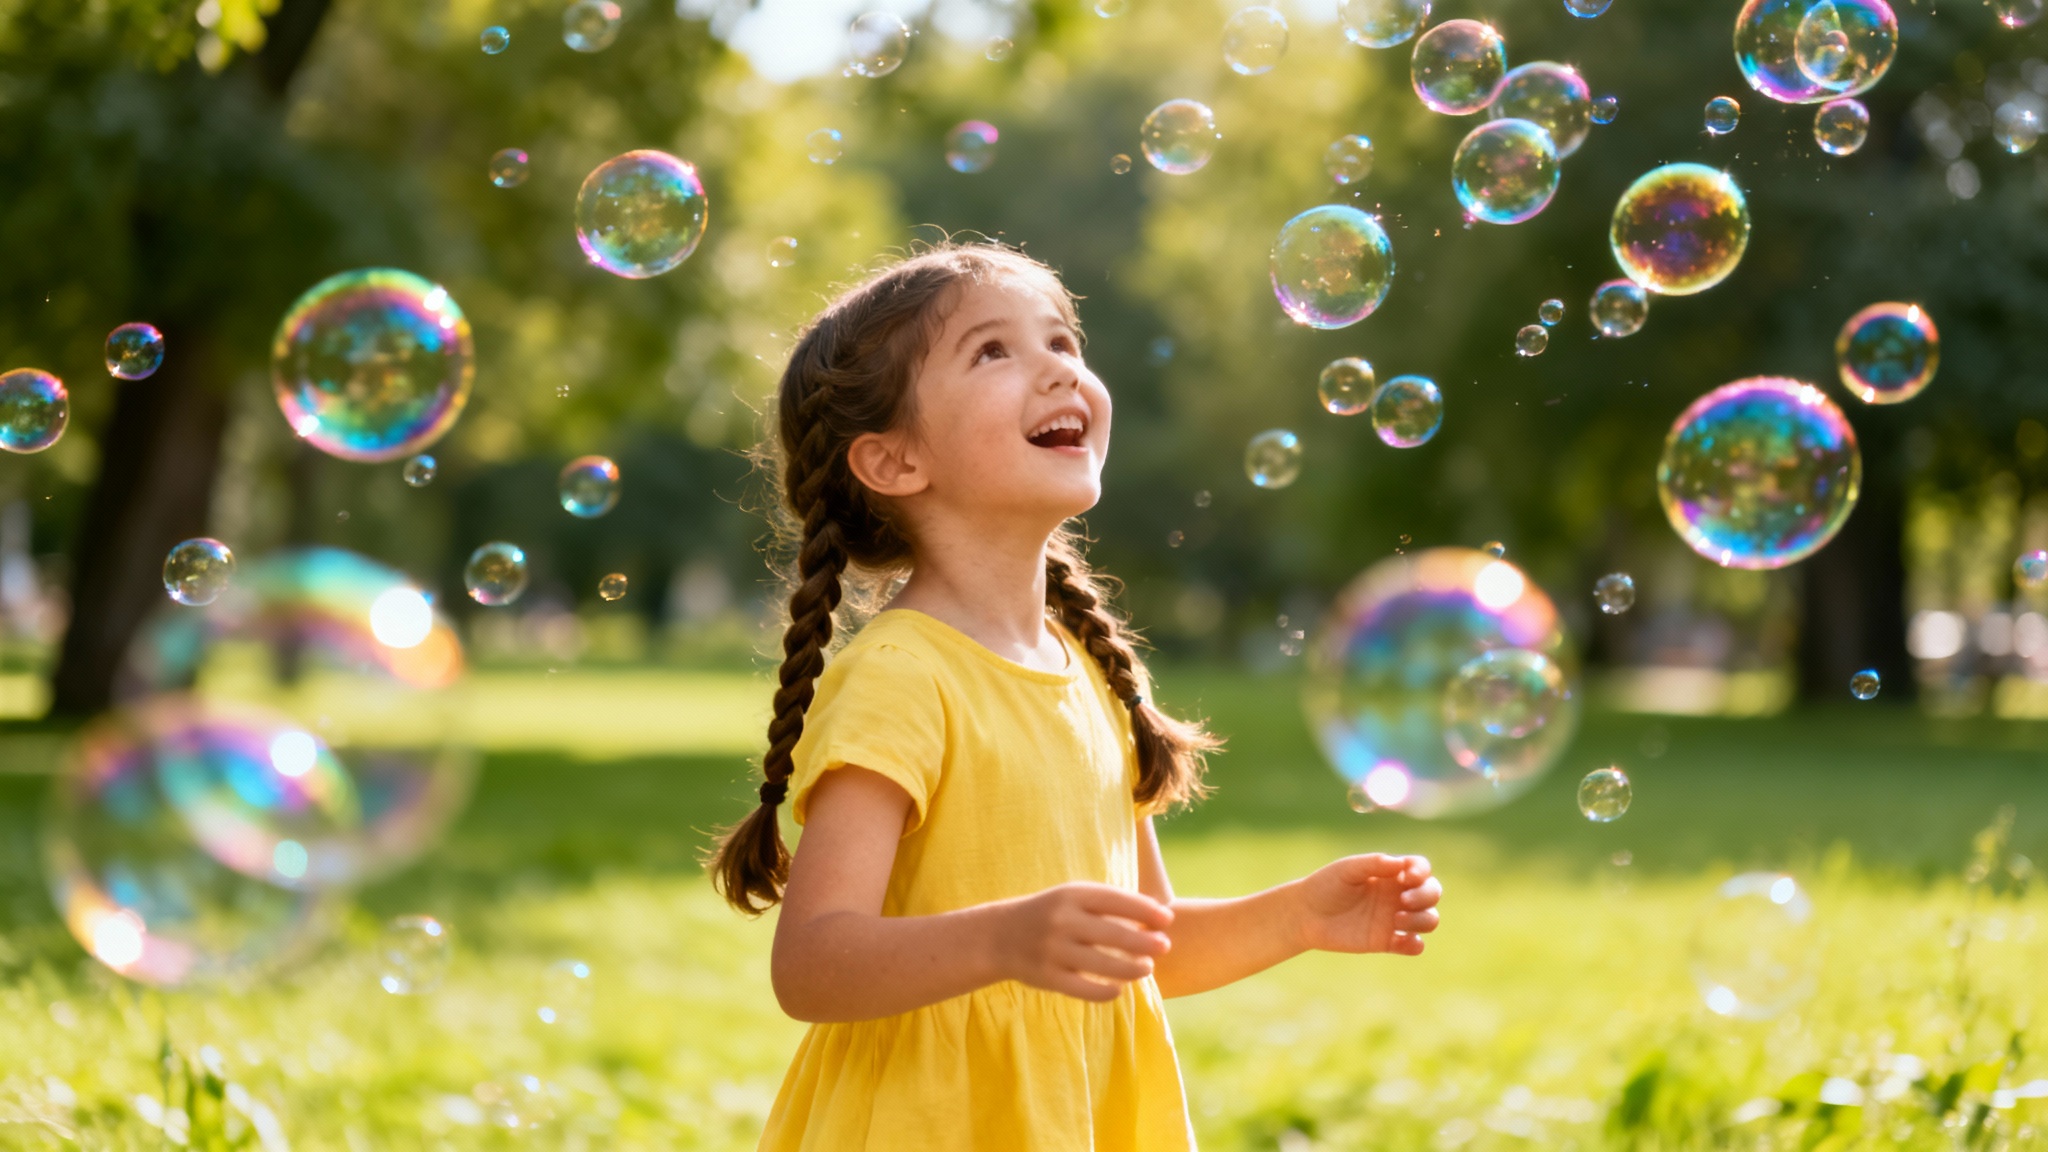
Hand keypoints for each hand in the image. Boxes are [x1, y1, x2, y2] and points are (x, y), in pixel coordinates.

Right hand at [992, 882, 1173, 1001]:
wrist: (998, 936)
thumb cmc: (1050, 913)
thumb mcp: (1072, 897)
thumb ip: (1108, 904)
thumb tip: (1156, 915)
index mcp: (1071, 896)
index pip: (1116, 901)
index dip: (1146, 910)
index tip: (1168, 919)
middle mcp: (1063, 921)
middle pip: (1115, 934)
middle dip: (1145, 941)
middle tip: (1165, 946)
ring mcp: (1054, 951)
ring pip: (1104, 965)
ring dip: (1132, 968)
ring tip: (1147, 968)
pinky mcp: (1048, 978)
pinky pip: (1085, 989)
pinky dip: (1106, 992)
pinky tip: (1119, 989)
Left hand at [1291, 854, 1440, 956]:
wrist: (1306, 915)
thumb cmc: (1326, 885)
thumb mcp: (1348, 869)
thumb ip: (1374, 864)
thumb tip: (1401, 864)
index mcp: (1391, 874)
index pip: (1421, 869)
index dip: (1422, 872)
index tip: (1408, 877)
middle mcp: (1398, 895)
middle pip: (1432, 893)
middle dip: (1426, 896)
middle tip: (1402, 901)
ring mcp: (1395, 919)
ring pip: (1429, 920)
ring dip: (1422, 920)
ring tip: (1396, 920)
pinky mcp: (1388, 942)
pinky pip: (1414, 946)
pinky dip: (1415, 944)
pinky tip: (1400, 940)